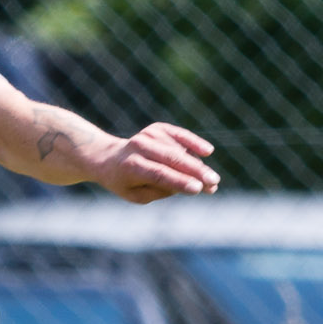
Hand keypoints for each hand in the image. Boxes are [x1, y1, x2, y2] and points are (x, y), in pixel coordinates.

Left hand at [95, 124, 219, 203]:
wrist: (109, 159)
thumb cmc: (125, 182)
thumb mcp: (137, 195)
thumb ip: (161, 190)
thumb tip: (190, 183)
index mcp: (131, 166)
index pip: (159, 174)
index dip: (179, 181)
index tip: (198, 189)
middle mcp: (139, 147)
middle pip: (172, 159)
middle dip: (195, 171)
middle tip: (214, 182)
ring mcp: (148, 135)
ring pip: (179, 149)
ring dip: (197, 164)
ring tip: (212, 181)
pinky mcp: (157, 128)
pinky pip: (180, 135)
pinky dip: (194, 142)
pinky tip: (208, 151)